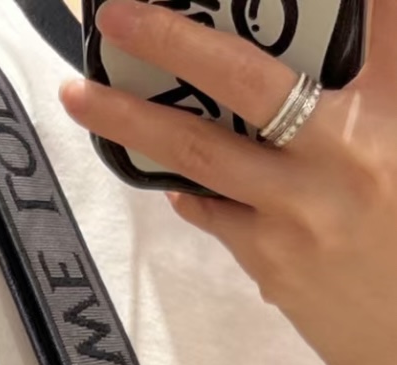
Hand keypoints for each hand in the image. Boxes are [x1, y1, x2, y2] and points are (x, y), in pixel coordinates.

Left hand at [58, 0, 396, 364]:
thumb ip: (375, 91)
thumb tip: (332, 55)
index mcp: (386, 119)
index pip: (374, 31)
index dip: (340, 6)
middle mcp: (340, 156)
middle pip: (245, 83)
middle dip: (176, 41)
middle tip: (118, 15)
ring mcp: (294, 212)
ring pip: (199, 152)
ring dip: (130, 121)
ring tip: (78, 95)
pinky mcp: (265, 258)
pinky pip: (209, 208)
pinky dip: (186, 184)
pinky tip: (165, 172)